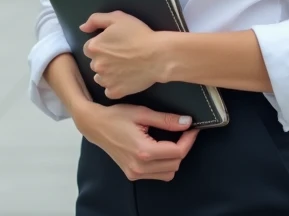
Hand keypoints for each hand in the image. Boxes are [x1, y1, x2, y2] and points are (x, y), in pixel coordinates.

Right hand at [73, 101, 198, 181]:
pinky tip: (161, 150)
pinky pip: (158, 175)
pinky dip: (165, 165)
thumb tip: (187, 122)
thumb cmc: (116, 116)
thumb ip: (166, 120)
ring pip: (169, 173)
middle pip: (175, 163)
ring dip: (175, 158)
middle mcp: (139, 167)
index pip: (177, 152)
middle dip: (183, 148)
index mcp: (143, 151)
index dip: (189, 140)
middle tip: (183, 132)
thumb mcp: (142, 113)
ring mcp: (135, 173)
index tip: (192, 128)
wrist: (95, 126)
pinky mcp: (132, 175)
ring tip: (172, 141)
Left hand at [80, 11, 165, 98]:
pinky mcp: (115, 92)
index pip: (89, 48)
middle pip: (95, 63)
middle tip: (121, 56)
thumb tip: (82, 28)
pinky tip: (126, 79)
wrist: (158, 55)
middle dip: (104, 60)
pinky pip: (109, 91)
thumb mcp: (118, 18)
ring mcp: (105, 80)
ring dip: (108, 74)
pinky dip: (115, 86)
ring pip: (100, 78)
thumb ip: (96, 20)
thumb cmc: (139, 34)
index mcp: (94, 47)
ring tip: (124, 68)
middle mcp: (96, 65)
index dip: (102, 46)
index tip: (114, 45)